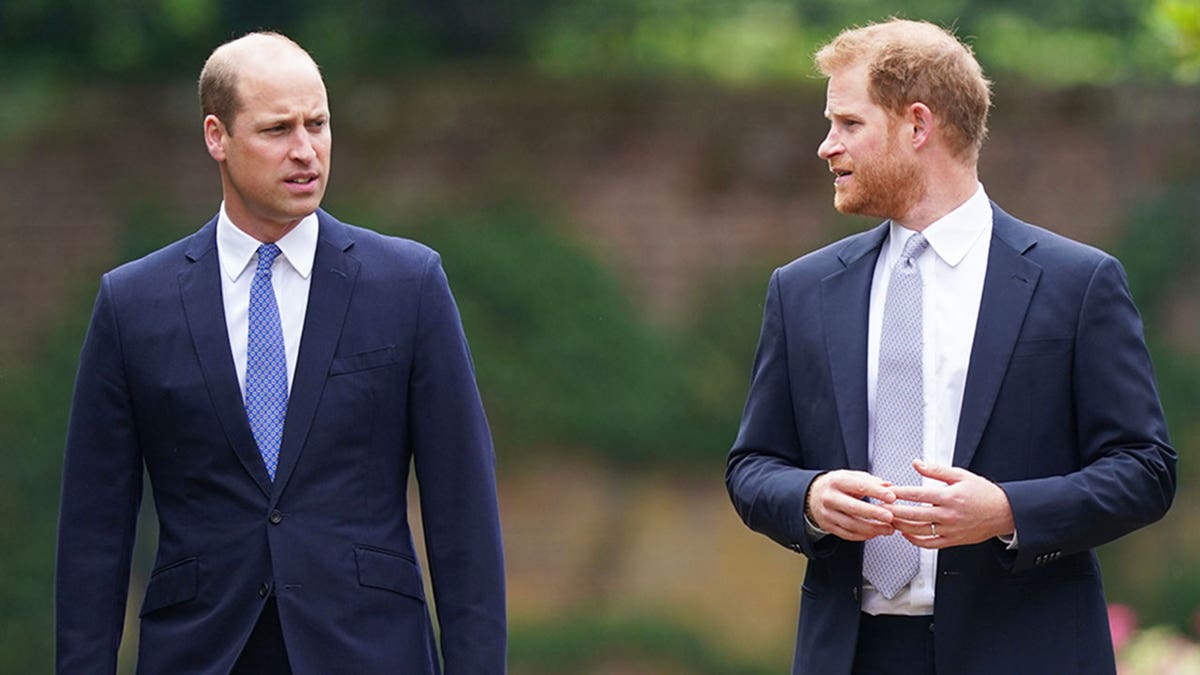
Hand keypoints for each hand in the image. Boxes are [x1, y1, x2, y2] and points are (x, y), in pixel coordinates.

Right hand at [807, 470, 899, 540]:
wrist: (812, 496)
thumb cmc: (835, 485)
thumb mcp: (849, 476)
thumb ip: (869, 480)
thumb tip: (888, 486)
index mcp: (836, 481)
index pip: (858, 486)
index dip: (876, 492)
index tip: (891, 497)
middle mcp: (829, 498)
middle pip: (853, 507)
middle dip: (874, 513)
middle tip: (890, 517)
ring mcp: (827, 514)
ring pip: (851, 524)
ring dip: (872, 528)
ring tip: (888, 529)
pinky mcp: (828, 526)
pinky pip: (847, 534)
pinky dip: (863, 535)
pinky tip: (874, 533)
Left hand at [888, 460, 1014, 548]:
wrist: (1004, 512)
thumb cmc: (983, 493)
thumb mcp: (960, 475)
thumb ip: (936, 470)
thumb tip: (916, 463)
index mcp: (950, 497)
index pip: (918, 495)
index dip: (899, 493)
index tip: (887, 491)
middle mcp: (949, 515)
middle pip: (915, 515)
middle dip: (894, 511)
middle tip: (880, 507)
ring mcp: (951, 530)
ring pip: (920, 531)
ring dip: (901, 525)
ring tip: (889, 519)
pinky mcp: (953, 540)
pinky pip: (930, 544)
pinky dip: (915, 540)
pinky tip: (906, 533)